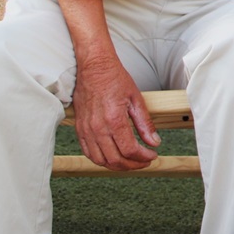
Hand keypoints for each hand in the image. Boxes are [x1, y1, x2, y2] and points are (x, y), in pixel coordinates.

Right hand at [71, 55, 160, 170]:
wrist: (94, 67)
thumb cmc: (115, 79)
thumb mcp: (136, 99)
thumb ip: (145, 124)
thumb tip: (154, 142)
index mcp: (114, 120)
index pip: (130, 150)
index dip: (143, 157)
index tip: (152, 156)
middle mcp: (98, 128)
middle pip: (116, 159)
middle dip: (133, 165)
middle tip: (144, 161)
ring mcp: (86, 130)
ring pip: (101, 161)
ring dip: (117, 166)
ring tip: (130, 161)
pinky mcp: (79, 129)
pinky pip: (88, 153)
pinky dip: (101, 160)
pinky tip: (112, 156)